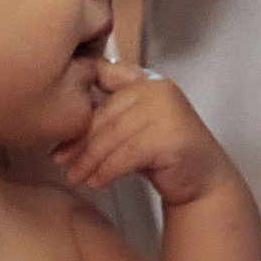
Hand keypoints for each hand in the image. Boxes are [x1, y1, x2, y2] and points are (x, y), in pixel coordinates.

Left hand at [55, 63, 238, 206]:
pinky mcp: (171, 136)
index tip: (56, 120)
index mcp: (148, 79)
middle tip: (59, 160)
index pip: (104, 78)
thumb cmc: (163, 155)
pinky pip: (127, 154)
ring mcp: (168, 111)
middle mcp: (160, 89)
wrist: (203, 183)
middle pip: (105, 114)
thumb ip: (110, 113)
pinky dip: (108, 170)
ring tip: (75, 176)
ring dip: (90, 159)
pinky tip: (97, 182)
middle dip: (80, 140)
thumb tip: (60, 116)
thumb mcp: (134, 127)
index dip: (78, 95)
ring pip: (114, 136)